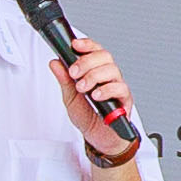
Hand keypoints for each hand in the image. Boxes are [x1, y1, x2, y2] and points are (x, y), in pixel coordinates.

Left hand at [47, 35, 134, 150]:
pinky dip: (107, 90)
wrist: (98, 136)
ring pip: (112, 70)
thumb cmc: (87, 115)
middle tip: (74, 73)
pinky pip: (120, 88)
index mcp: (96, 70)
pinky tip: (96, 95)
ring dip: (94, 76)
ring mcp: (117, 86)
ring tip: (82, 87)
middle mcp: (108, 75)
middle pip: (104, 56)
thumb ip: (64, 80)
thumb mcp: (70, 97)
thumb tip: (55, 63)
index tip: (75, 45)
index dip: (86, 44)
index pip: (94, 50)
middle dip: (87, 62)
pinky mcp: (125, 99)